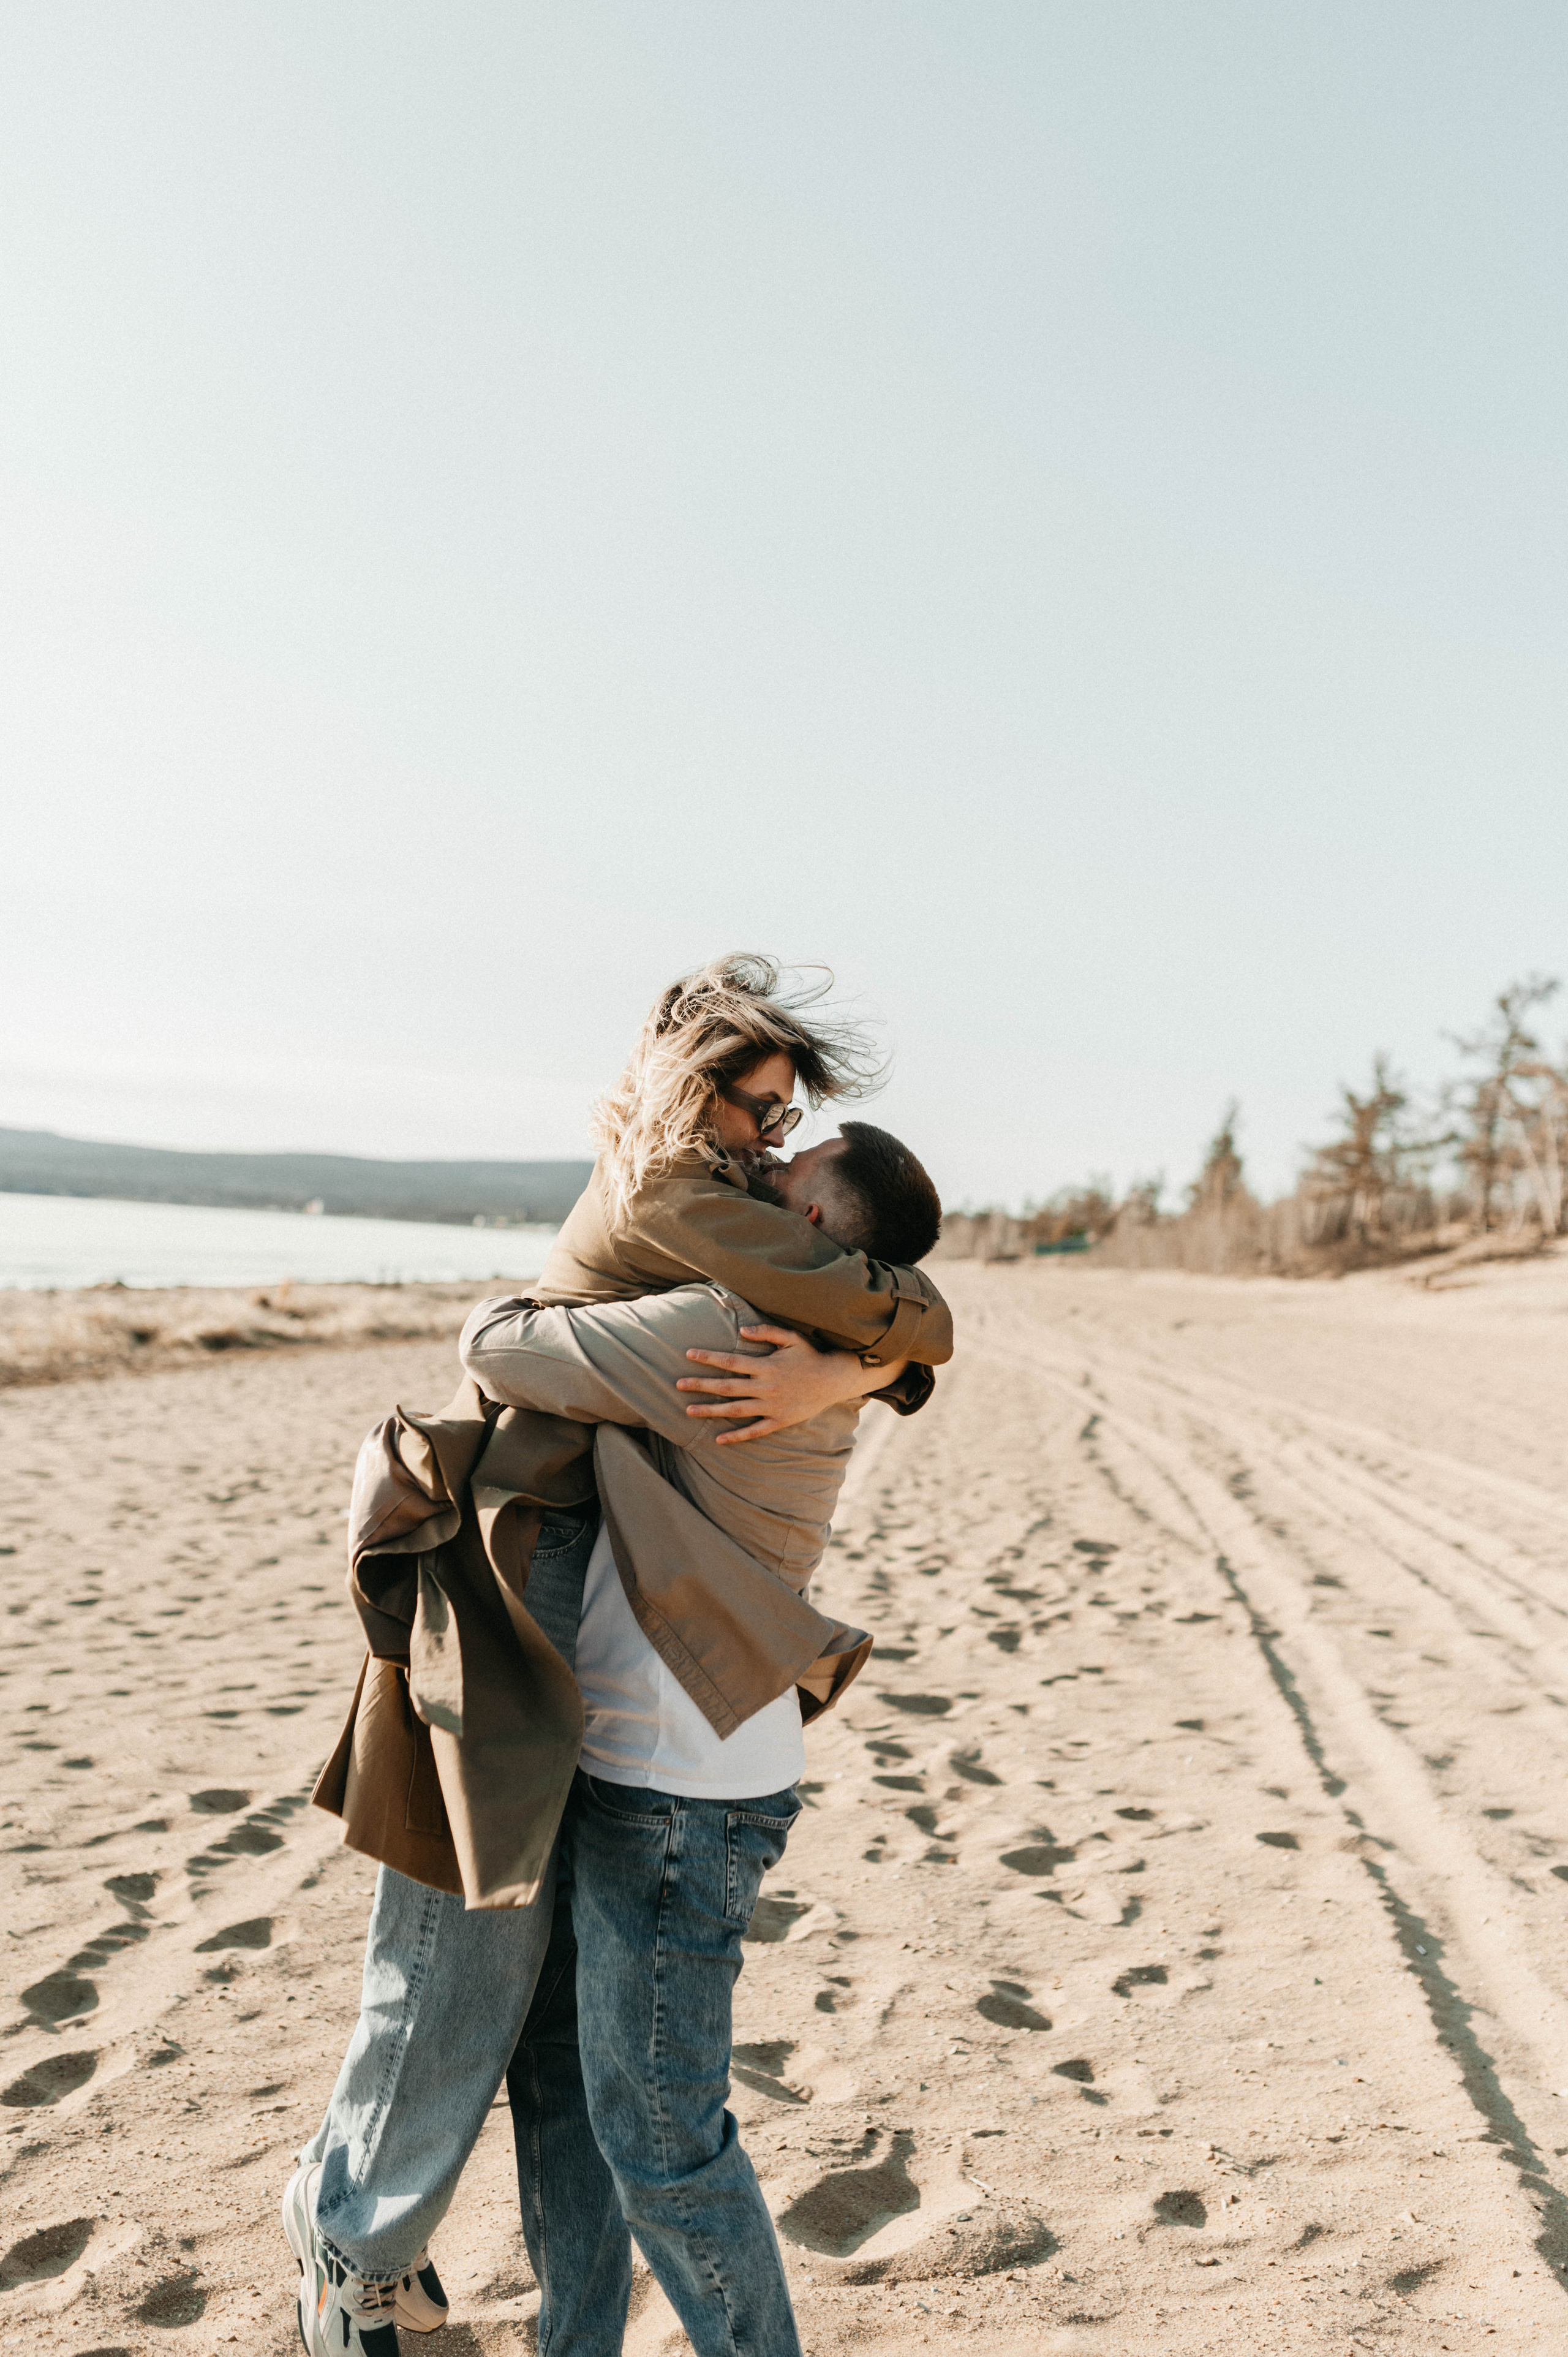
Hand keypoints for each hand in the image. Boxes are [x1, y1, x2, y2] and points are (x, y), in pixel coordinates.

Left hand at [676, 1324, 875, 1444]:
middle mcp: (766, 1387)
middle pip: (727, 1387)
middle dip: (701, 1385)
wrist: (833, 1380)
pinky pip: (754, 1431)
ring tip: (688, 1410)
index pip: (731, 1361)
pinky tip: (719, 1439)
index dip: (709, 1357)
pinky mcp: (779, 1421)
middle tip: (677, 1384)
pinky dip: (736, 1436)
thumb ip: (767, 1333)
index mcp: (766, 1366)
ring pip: (735, 1410)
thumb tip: (742, 1331)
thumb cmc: (809, 1356)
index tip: (688, 1354)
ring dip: (711, 1411)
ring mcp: (771, 1407)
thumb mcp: (791, 1338)